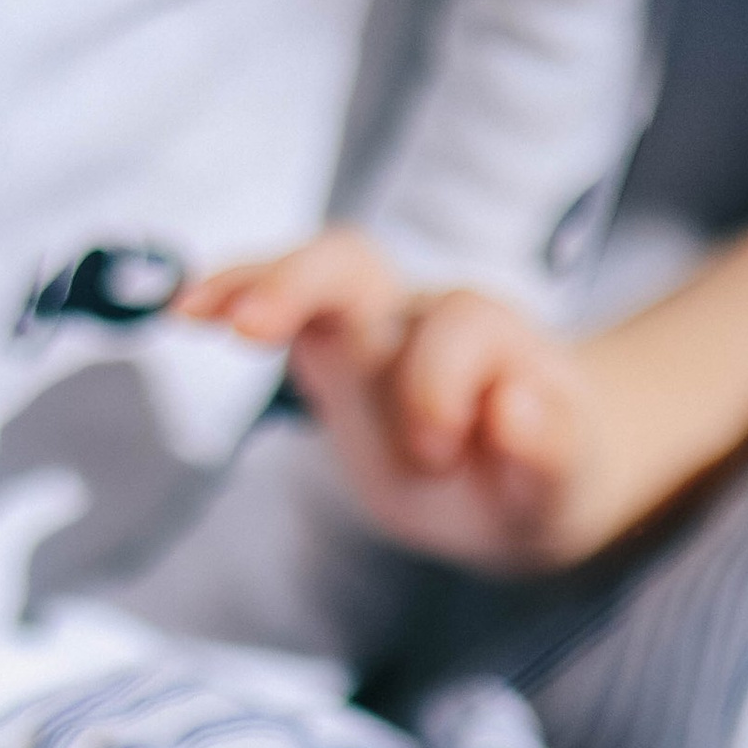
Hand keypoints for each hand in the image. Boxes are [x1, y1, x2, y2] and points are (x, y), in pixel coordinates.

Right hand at [181, 227, 614, 572]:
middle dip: (301, 285)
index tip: (444, 454)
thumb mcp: (565, 485)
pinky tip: (181, 314)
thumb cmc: (548, 473)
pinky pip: (276, 310)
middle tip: (253, 332)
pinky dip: (229, 302)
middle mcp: (420, 316)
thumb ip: (550, 450)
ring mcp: (368, 328)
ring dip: (251, 285)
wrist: (533, 467)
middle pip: (356, 262)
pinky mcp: (329, 354)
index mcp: (489, 341)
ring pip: (311, 274)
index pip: (454, 327)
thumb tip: (515, 403)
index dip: (440, 384)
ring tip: (194, 312)